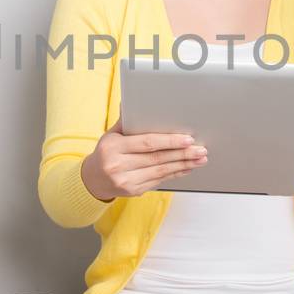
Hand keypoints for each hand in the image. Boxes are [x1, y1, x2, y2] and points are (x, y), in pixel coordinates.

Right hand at [81, 119, 207, 200]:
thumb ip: (126, 121)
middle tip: (200, 149)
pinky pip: (159, 180)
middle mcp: (119, 165)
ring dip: (183, 165)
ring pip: (161, 171)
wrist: (93, 179)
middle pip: (157, 158)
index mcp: (114, 147)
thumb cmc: (106, 153)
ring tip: (199, 159)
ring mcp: (126, 181)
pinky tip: (187, 168)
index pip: (147, 143)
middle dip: (182, 154)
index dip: (169, 141)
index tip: (187, 139)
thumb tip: (134, 103)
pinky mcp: (134, 191)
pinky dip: (175, 173)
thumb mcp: (111, 134)